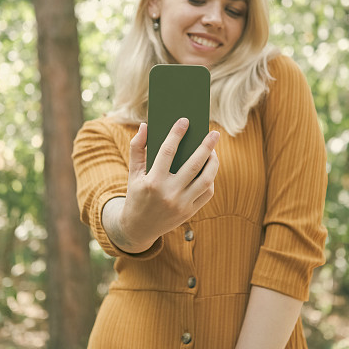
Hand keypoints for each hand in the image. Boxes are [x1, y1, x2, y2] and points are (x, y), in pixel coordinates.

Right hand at [114, 118, 219, 252]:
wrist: (138, 228)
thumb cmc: (136, 195)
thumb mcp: (133, 173)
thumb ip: (137, 148)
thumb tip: (145, 125)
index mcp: (153, 182)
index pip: (167, 151)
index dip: (176, 134)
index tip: (185, 121)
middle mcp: (168, 194)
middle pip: (193, 165)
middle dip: (206, 146)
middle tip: (214, 133)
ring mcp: (181, 205)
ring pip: (206, 180)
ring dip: (213, 163)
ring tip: (214, 151)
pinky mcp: (189, 213)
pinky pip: (207, 193)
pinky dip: (210, 179)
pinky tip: (209, 168)